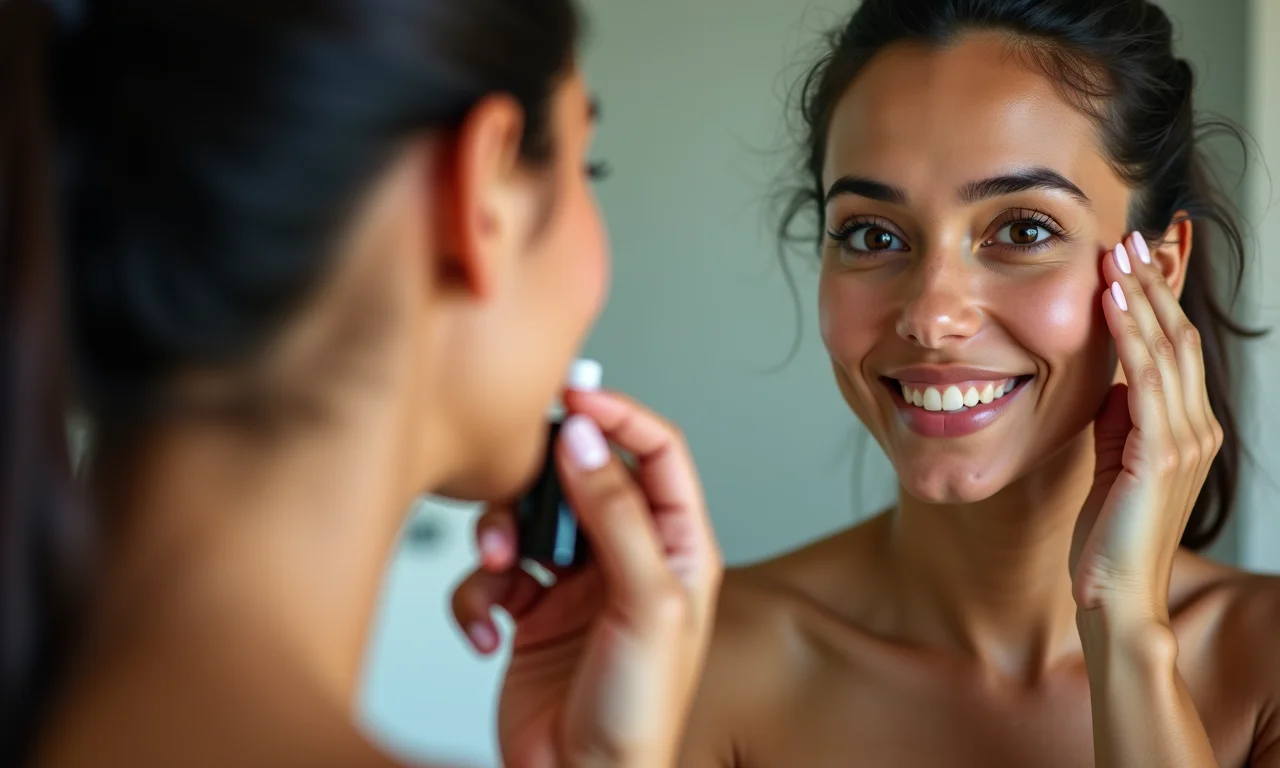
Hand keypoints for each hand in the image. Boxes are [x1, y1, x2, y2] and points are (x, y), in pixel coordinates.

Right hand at [451, 390, 722, 767]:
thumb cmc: (637, 715)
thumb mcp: (644, 604)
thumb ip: (616, 515)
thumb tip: (587, 440)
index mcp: (676, 547)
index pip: (656, 453)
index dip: (618, 415)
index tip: (573, 397)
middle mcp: (626, 556)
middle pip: (581, 476)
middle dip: (541, 481)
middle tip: (516, 485)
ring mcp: (574, 583)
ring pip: (528, 518)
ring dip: (502, 536)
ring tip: (499, 566)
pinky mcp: (528, 612)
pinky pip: (491, 573)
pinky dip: (478, 595)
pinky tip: (489, 629)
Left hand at [1069, 232, 1221, 620]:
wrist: (1114, 593)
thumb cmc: (1109, 532)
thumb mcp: (1113, 459)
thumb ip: (1119, 418)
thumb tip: (1111, 377)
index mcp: (1187, 429)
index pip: (1176, 349)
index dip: (1158, 301)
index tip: (1134, 258)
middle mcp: (1197, 428)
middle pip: (1179, 338)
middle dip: (1154, 284)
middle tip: (1129, 237)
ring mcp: (1185, 441)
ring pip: (1167, 350)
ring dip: (1140, 297)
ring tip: (1118, 254)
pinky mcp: (1161, 454)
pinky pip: (1146, 380)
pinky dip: (1129, 335)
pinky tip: (1111, 302)